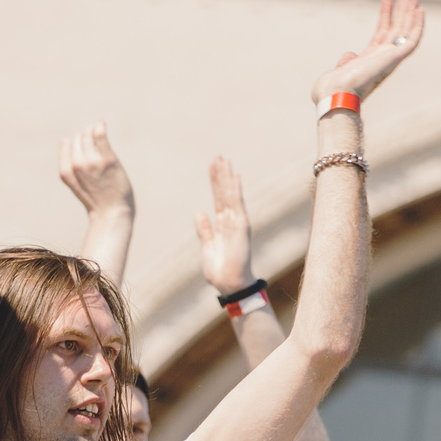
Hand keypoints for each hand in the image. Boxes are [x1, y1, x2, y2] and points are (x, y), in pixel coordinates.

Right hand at [58, 122, 133, 220]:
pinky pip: (100, 135)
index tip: (87, 150)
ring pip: (88, 134)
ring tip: (101, 137)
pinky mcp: (108, 160)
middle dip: (86, 137)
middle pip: (78, 137)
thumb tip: (67, 139)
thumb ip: (70, 164)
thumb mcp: (75, 184)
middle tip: (97, 148)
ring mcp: (92, 162)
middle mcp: (76, 165)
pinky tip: (101, 124)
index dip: (76, 143)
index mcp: (65, 172)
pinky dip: (99, 126)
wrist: (111, 214)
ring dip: (94, 131)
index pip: (66, 143)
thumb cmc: (96, 199)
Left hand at [192, 157, 254, 292]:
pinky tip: (235, 177)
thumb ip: (204, 230)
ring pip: (230, 195)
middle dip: (221, 174)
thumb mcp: (207, 246)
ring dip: (227, 177)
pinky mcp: (241, 227)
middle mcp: (231, 220)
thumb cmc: (220, 269)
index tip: (212, 166)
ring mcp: (237, 222)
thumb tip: (199, 212)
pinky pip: (237, 205)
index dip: (215, 182)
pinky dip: (236, 191)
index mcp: (222, 224)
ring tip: (224, 160)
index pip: (218, 198)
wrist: (230, 284)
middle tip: (218, 156)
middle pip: (224, 193)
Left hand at [309, 0, 423, 105]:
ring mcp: (390, 59)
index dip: (386, 13)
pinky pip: (412, 40)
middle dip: (402, 9)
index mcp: (371, 60)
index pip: (383, 32)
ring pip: (406, 31)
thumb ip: (346, 62)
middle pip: (397, 29)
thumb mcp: (338, 71)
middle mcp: (383, 59)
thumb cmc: (332, 89)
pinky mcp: (395, 59)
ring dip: (410, 12)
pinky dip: (418, 26)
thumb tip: (349, 56)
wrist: (335, 93)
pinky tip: (420, 10)